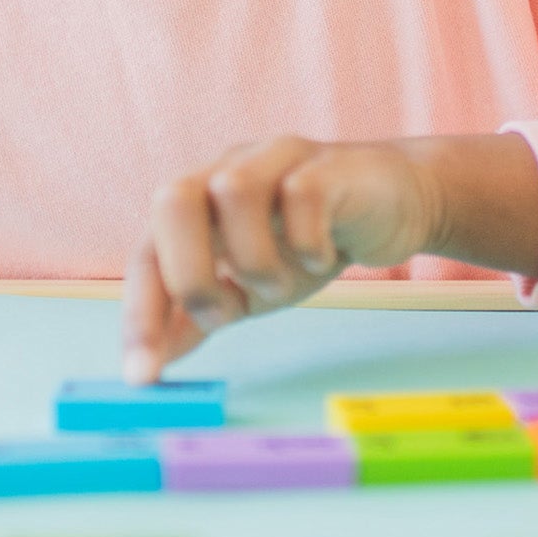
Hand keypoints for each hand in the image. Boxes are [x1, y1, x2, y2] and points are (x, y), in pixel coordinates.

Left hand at [121, 132, 537, 380]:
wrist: (396, 203)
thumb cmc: (310, 240)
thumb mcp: (248, 289)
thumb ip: (199, 318)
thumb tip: (150, 367)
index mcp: (197, 204)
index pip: (148, 254)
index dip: (141, 315)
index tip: (144, 376)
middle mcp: (226, 170)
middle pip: (173, 198)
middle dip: (188, 273)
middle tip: (227, 317)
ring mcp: (275, 160)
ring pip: (234, 189)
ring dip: (252, 258)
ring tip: (282, 286)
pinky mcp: (328, 165)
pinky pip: (303, 193)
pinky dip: (307, 240)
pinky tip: (323, 258)